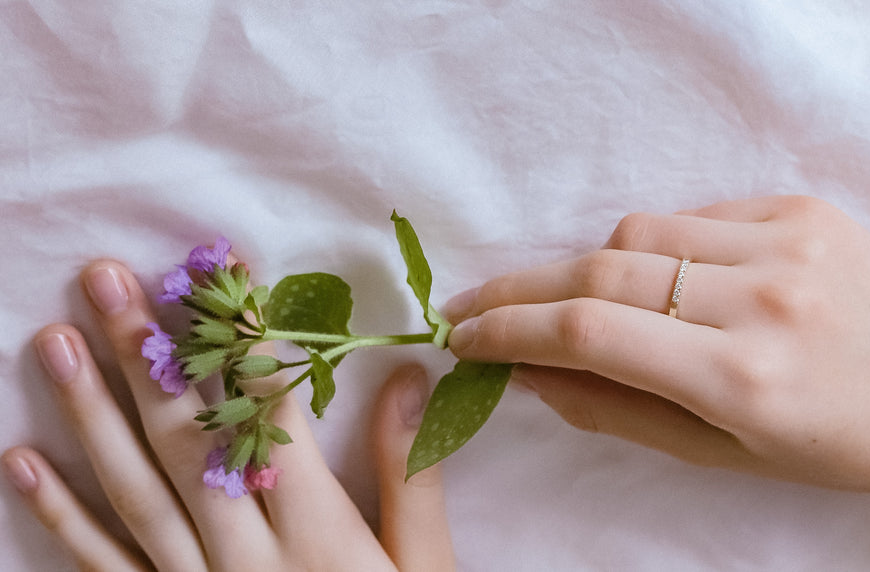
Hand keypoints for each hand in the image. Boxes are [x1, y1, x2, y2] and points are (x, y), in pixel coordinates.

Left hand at [2, 260, 453, 570]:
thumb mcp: (422, 564)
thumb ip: (408, 472)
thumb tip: (406, 379)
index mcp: (319, 535)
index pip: (274, 416)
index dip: (245, 342)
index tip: (218, 275)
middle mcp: (248, 556)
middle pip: (190, 442)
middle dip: (147, 356)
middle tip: (106, 281)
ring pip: (136, 492)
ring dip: (92, 414)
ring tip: (55, 342)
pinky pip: (104, 568)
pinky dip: (60, 516)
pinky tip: (22, 462)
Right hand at [445, 195, 869, 490]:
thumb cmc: (828, 440)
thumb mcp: (720, 454)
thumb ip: (615, 411)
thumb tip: (527, 373)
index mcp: (742, 380)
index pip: (591, 332)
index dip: (510, 328)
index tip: (463, 334)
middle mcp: (762, 300)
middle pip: (601, 270)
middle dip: (519, 289)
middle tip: (472, 305)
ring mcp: (786, 243)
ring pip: (636, 230)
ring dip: (590, 265)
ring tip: (583, 301)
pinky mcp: (800, 208)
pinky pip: (691, 214)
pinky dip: (655, 245)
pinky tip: (667, 278)